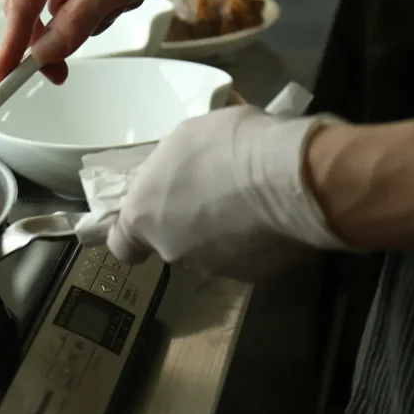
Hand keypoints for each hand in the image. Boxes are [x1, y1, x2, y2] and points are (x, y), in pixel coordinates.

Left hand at [106, 106, 345, 280]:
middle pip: (173, 241)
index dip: (135, 235)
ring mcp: (214, 268)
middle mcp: (172, 251)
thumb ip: (171, 167)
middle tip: (217, 191)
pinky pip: (249, 255)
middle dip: (190, 222)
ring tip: (253, 201)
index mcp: (144, 217)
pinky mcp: (255, 275)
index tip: (149, 221)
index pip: (122, 245)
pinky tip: (275, 216)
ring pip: (212, 251)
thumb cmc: (228, 145)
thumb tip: (179, 174)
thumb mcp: (185, 138)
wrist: (292, 178)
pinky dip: (257, 241)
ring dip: (225, 231)